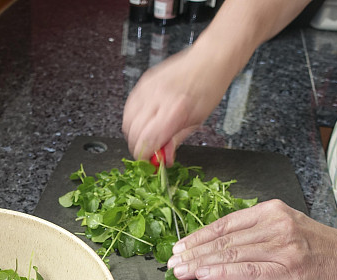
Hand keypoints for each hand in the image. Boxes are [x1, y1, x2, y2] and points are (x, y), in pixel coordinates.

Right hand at [122, 48, 227, 165]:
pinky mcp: (143, 83)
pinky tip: (142, 123)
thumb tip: (164, 158)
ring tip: (146, 137)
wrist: (209, 60)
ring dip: (133, 134)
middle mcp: (158, 97)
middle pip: (134, 132)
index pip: (147, 140)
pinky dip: (132, 120)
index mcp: (175, 109)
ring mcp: (148, 88)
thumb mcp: (197, 121)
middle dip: (138, 147)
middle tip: (148, 153)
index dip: (144, 155)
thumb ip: (176, 140)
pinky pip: (129, 107)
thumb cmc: (208, 88)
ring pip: (128, 121)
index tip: (148, 162)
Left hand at [166, 199, 336, 279]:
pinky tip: (205, 275)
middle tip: (172, 262)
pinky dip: (222, 273)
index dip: (197, 236)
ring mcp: (282, 247)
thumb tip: (214, 244)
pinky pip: (247, 271)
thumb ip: (253, 231)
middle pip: (224, 239)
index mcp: (270, 211)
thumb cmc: (317, 248)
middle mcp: (274, 225)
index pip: (224, 223)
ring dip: (201, 264)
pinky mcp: (288, 269)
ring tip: (181, 271)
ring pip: (232, 254)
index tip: (178, 247)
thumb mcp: (284, 227)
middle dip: (193, 252)